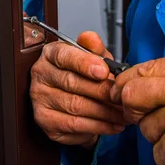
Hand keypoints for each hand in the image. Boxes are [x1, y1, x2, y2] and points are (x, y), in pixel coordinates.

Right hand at [30, 32, 125, 147]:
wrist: (75, 100)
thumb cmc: (83, 75)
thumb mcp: (93, 58)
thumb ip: (94, 48)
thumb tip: (91, 38)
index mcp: (51, 54)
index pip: (64, 56)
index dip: (84, 63)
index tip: (103, 71)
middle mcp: (41, 74)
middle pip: (72, 83)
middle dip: (102, 91)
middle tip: (122, 97)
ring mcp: (40, 98)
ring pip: (75, 106)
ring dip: (104, 112)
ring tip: (123, 113)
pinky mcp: (45, 120)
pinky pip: (74, 124)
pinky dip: (98, 126)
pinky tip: (113, 125)